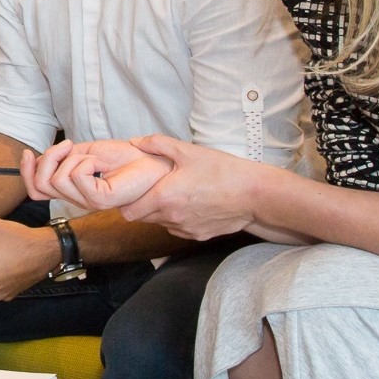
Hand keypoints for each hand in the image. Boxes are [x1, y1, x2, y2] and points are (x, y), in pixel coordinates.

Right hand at [23, 139, 168, 208]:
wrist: (152, 161)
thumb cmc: (124, 157)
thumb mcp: (84, 152)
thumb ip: (61, 158)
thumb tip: (36, 158)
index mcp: (72, 189)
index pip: (36, 190)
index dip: (26, 172)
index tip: (28, 152)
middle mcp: (77, 199)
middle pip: (40, 185)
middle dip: (48, 159)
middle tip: (68, 146)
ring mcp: (89, 202)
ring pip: (57, 180)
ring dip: (72, 158)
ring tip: (92, 156)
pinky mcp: (101, 200)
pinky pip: (77, 176)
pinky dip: (85, 161)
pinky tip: (99, 162)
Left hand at [107, 135, 264, 241]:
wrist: (253, 195)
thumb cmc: (222, 171)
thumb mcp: (188, 151)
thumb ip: (157, 144)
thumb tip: (135, 142)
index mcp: (163, 198)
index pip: (127, 212)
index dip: (125, 201)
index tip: (131, 190)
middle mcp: (171, 218)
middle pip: (141, 219)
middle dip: (141, 205)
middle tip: (151, 188)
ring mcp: (185, 229)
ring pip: (159, 224)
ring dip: (159, 212)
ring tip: (173, 194)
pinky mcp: (198, 236)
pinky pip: (177, 229)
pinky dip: (176, 219)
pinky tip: (189, 204)